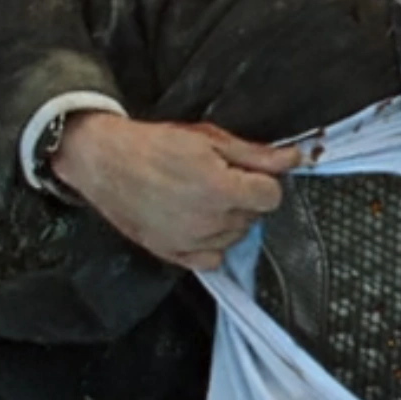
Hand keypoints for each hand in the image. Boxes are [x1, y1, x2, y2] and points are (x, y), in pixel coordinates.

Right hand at [51, 114, 300, 270]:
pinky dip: (212, 244)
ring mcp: (191, 242)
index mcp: (221, 189)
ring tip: (202, 197)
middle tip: (218, 178)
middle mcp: (209, 222)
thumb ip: (256, 154)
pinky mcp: (173, 255)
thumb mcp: (209, 139)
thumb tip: (295, 158)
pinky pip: (213, 260)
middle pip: (254, 216)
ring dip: (229, 219)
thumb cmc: (155, 144)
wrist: (105, 161)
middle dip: (245, 197)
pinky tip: (198, 222)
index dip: (264, 181)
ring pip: (236, 237)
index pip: (272, 196)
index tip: (248, 172)